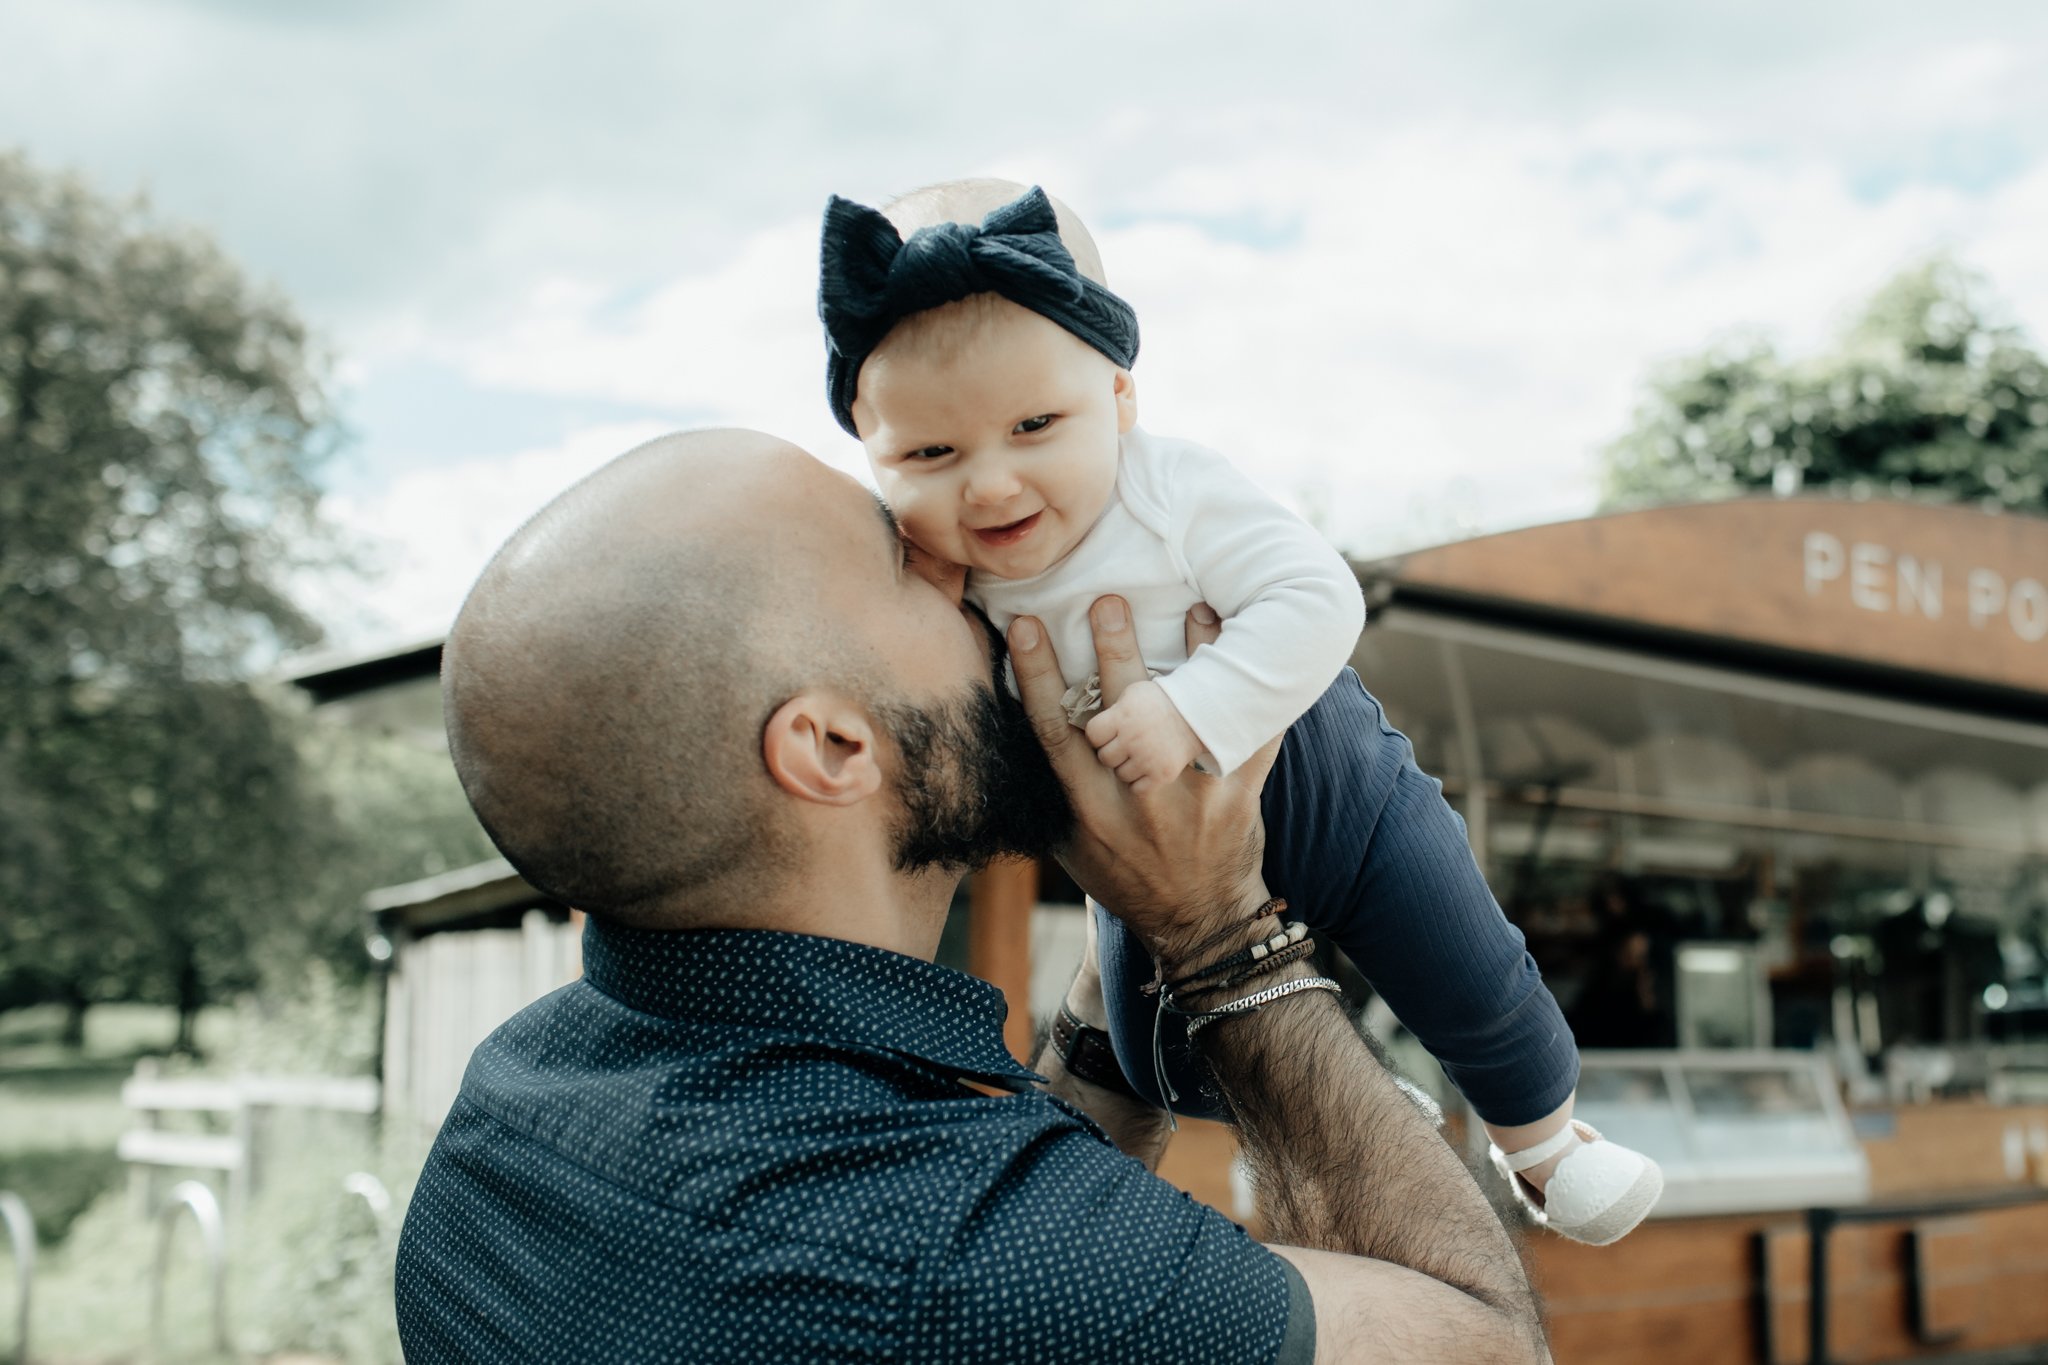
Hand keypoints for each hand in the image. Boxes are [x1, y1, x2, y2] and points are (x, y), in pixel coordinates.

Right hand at [1008, 596, 1280, 963]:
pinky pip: (1248, 734)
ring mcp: (1190, 795)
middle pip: (1120, 712)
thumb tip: (1014, 726)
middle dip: (1112, 651)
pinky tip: (1244, 649)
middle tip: (1108, 599)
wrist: (1199, 924)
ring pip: (1188, 716)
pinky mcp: (1239, 795)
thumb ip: (1052, 791)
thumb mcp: (1072, 847)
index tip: (1023, 626)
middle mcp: (1135, 798)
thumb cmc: (1127, 876)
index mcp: (1088, 807)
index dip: (1036, 675)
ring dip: (1192, 656)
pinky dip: (1249, 691)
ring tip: (1194, 604)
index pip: (1053, 730)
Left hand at [1083, 680, 1203, 792]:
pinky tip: (1146, 769)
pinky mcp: (1162, 774)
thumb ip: (1113, 710)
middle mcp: (1133, 739)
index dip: (1098, 735)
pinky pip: (1138, 789)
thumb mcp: (1132, 694)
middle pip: (1105, 757)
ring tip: (1139, 755)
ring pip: (1121, 774)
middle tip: (1125, 745)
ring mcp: (1148, 758)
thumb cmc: (1161, 701)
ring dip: (1127, 767)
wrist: (1197, 714)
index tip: (1107, 733)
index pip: (1092, 735)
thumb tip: (1095, 723)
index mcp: (1122, 717)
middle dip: (1112, 752)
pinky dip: (1140, 782)